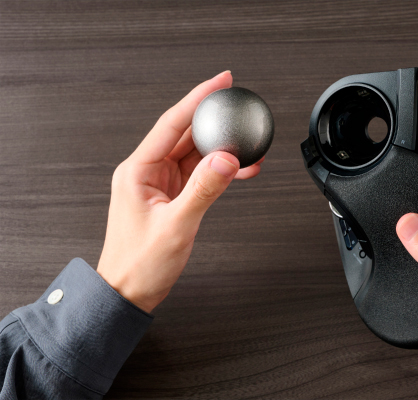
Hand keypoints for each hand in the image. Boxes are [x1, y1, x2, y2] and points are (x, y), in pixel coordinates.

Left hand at [97, 71, 263, 312]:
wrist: (128, 291)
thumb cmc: (138, 264)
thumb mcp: (175, 225)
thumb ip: (203, 190)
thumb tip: (225, 159)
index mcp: (138, 170)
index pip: (171, 123)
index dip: (197, 98)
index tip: (219, 82)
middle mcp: (148, 172)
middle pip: (185, 134)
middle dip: (213, 119)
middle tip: (238, 104)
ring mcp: (161, 184)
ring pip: (196, 154)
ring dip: (221, 148)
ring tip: (249, 143)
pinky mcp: (172, 197)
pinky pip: (200, 175)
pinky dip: (220, 171)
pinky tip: (240, 169)